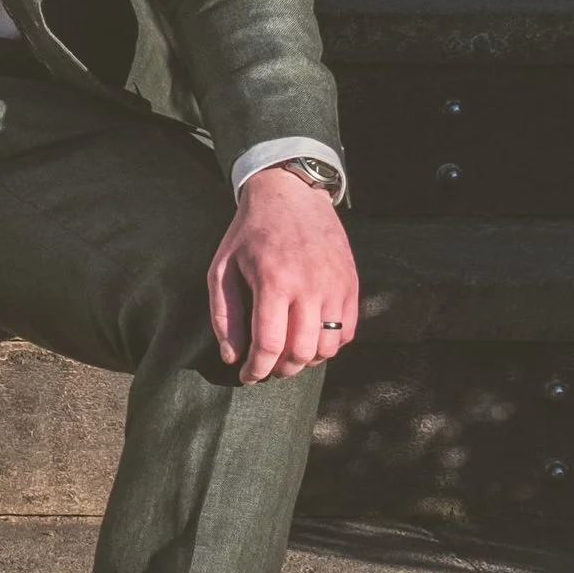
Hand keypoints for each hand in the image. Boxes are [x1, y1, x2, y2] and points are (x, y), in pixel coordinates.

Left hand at [208, 165, 358, 382]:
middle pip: (301, 353)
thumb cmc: (249, 233)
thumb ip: (225, 316)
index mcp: (274, 282)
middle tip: (268, 368)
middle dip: (282, 370)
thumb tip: (232, 357)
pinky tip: (310, 338)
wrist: (290, 195)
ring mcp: (335, 285)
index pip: (269, 345)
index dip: (257, 370)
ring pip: (328, 347)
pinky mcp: (351, 283)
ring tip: (289, 354)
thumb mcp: (222, 269)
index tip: (248, 377)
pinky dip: (330, 344)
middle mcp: (310, 286)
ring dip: (307, 360)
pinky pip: (348, 331)